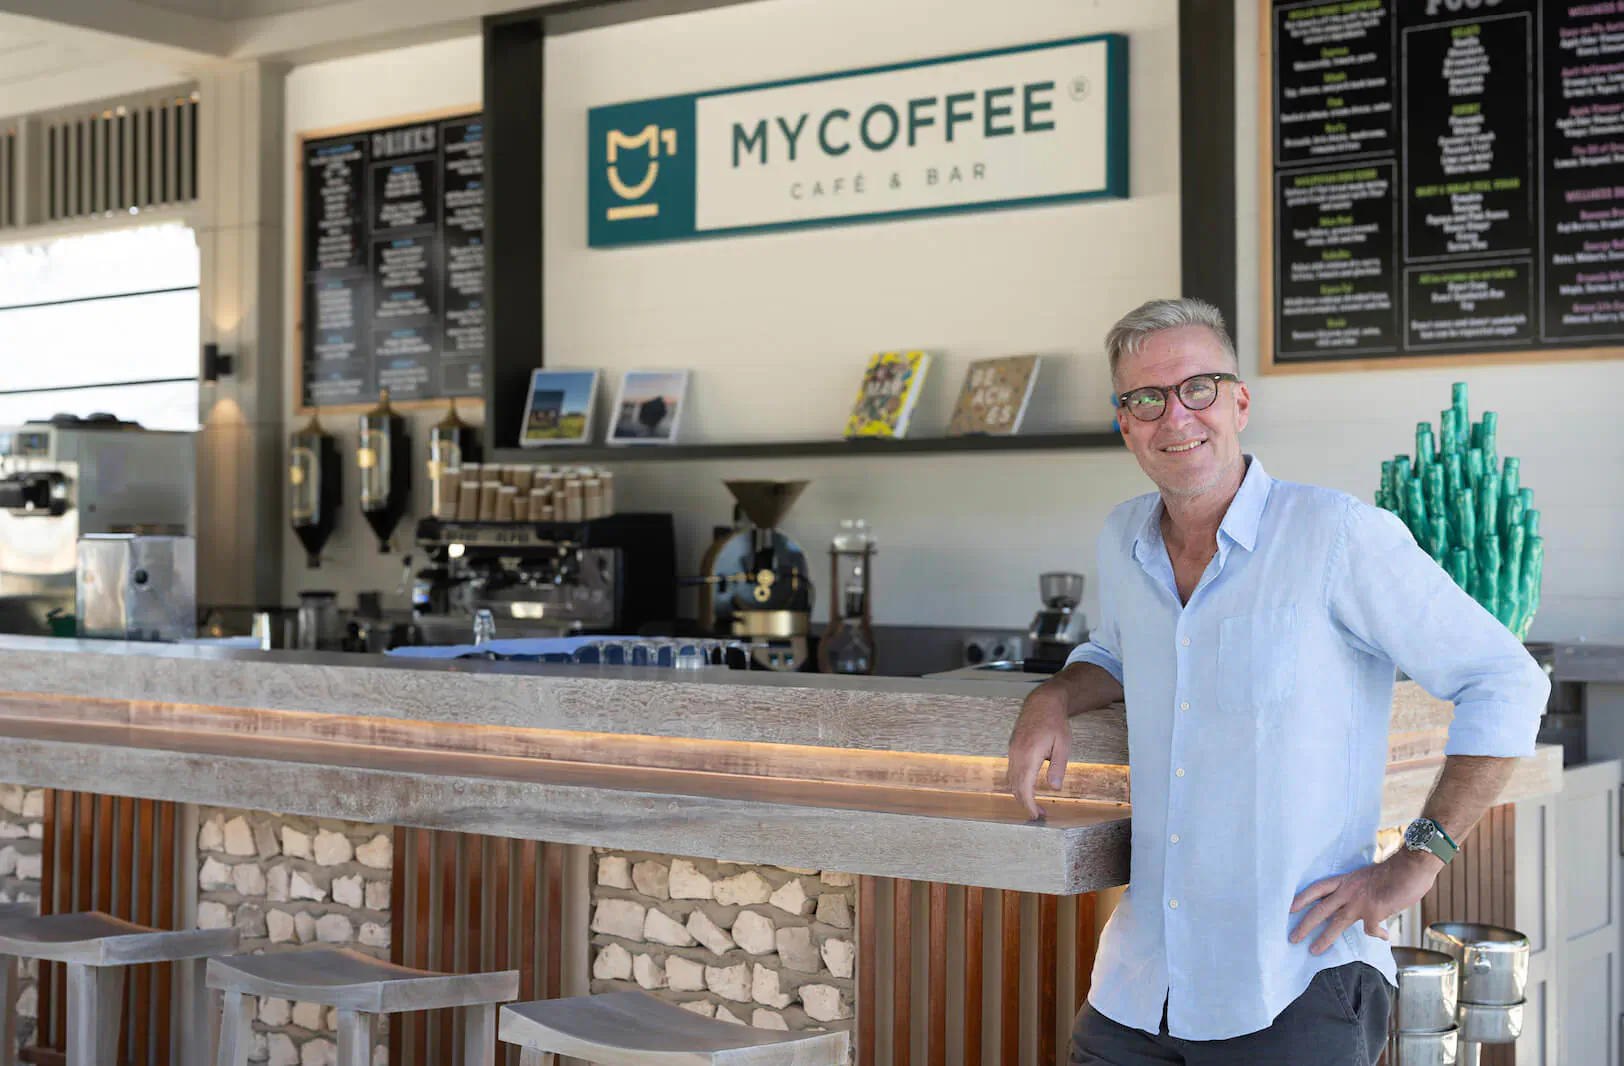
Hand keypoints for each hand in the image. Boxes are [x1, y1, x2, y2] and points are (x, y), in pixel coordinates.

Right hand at [1006, 684, 1071, 819]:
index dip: (1028, 804)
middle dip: (1025, 803)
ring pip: (1011, 780)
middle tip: (1039, 814)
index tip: (1035, 816)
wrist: (1041, 703)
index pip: (1024, 787)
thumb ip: (1058, 767)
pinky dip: (1017, 784)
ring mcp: (1012, 752)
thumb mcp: (1063, 745)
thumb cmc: (1055, 723)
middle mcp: (1016, 755)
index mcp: (1029, 755)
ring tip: (1034, 804)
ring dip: (1021, 794)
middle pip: (1015, 786)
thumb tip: (1054, 787)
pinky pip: (1011, 772)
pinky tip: (1028, 788)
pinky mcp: (1012, 750)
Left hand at [1289, 850, 1441, 953]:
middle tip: (1292, 937)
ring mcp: (1359, 902)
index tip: (1289, 908)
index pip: (1317, 888)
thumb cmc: (1393, 870)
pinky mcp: (1374, 912)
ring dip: (1324, 938)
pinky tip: (1384, 936)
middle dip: (1305, 925)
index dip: (1302, 898)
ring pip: (1336, 923)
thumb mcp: (1368, 877)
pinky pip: (1372, 930)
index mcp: (1346, 880)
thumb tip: (1358, 900)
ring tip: (1314, 950)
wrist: (1410, 867)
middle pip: (1320, 909)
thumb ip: (1359, 889)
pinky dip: (1378, 935)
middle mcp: (1348, 891)